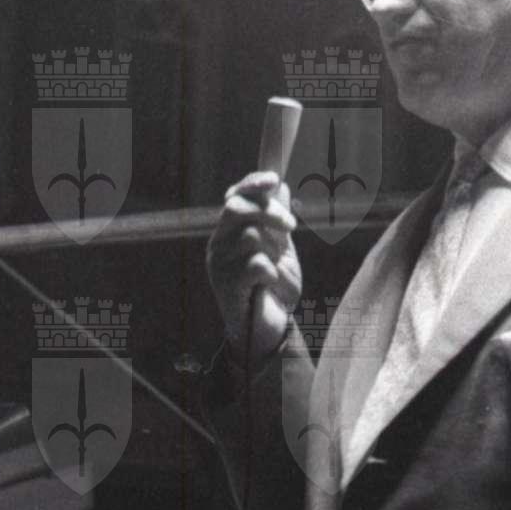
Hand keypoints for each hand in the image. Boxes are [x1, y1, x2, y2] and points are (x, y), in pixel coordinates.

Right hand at [206, 172, 301, 367]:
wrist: (271, 329)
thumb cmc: (275, 289)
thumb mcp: (282, 249)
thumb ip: (279, 221)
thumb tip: (282, 187)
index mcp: (230, 231)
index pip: (235, 196)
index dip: (253, 184)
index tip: (274, 180)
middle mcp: (219, 244)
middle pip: (236, 208)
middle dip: (268, 212)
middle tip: (291, 226)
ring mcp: (219, 264)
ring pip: (249, 235)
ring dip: (273, 249)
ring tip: (275, 269)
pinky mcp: (225, 285)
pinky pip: (255, 263)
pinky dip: (271, 272)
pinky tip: (269, 285)